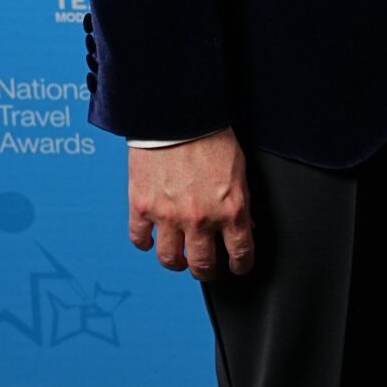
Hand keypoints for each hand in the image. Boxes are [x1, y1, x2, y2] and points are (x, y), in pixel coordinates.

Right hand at [129, 130, 253, 280]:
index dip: (241, 265)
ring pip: (170, 260)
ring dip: (177, 263)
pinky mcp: (142, 206)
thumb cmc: (210, 136)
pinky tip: (151, 240)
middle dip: (207, 271)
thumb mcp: (239, 170)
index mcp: (230, 209)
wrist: (177, 115)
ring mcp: (168, 216)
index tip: (238, 267)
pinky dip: (145, 243)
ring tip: (180, 258)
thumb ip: (241, 201)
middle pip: (203, 265)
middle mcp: (200, 219)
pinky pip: (140, 239)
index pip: (240, 253)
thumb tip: (246, 225)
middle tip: (207, 267)